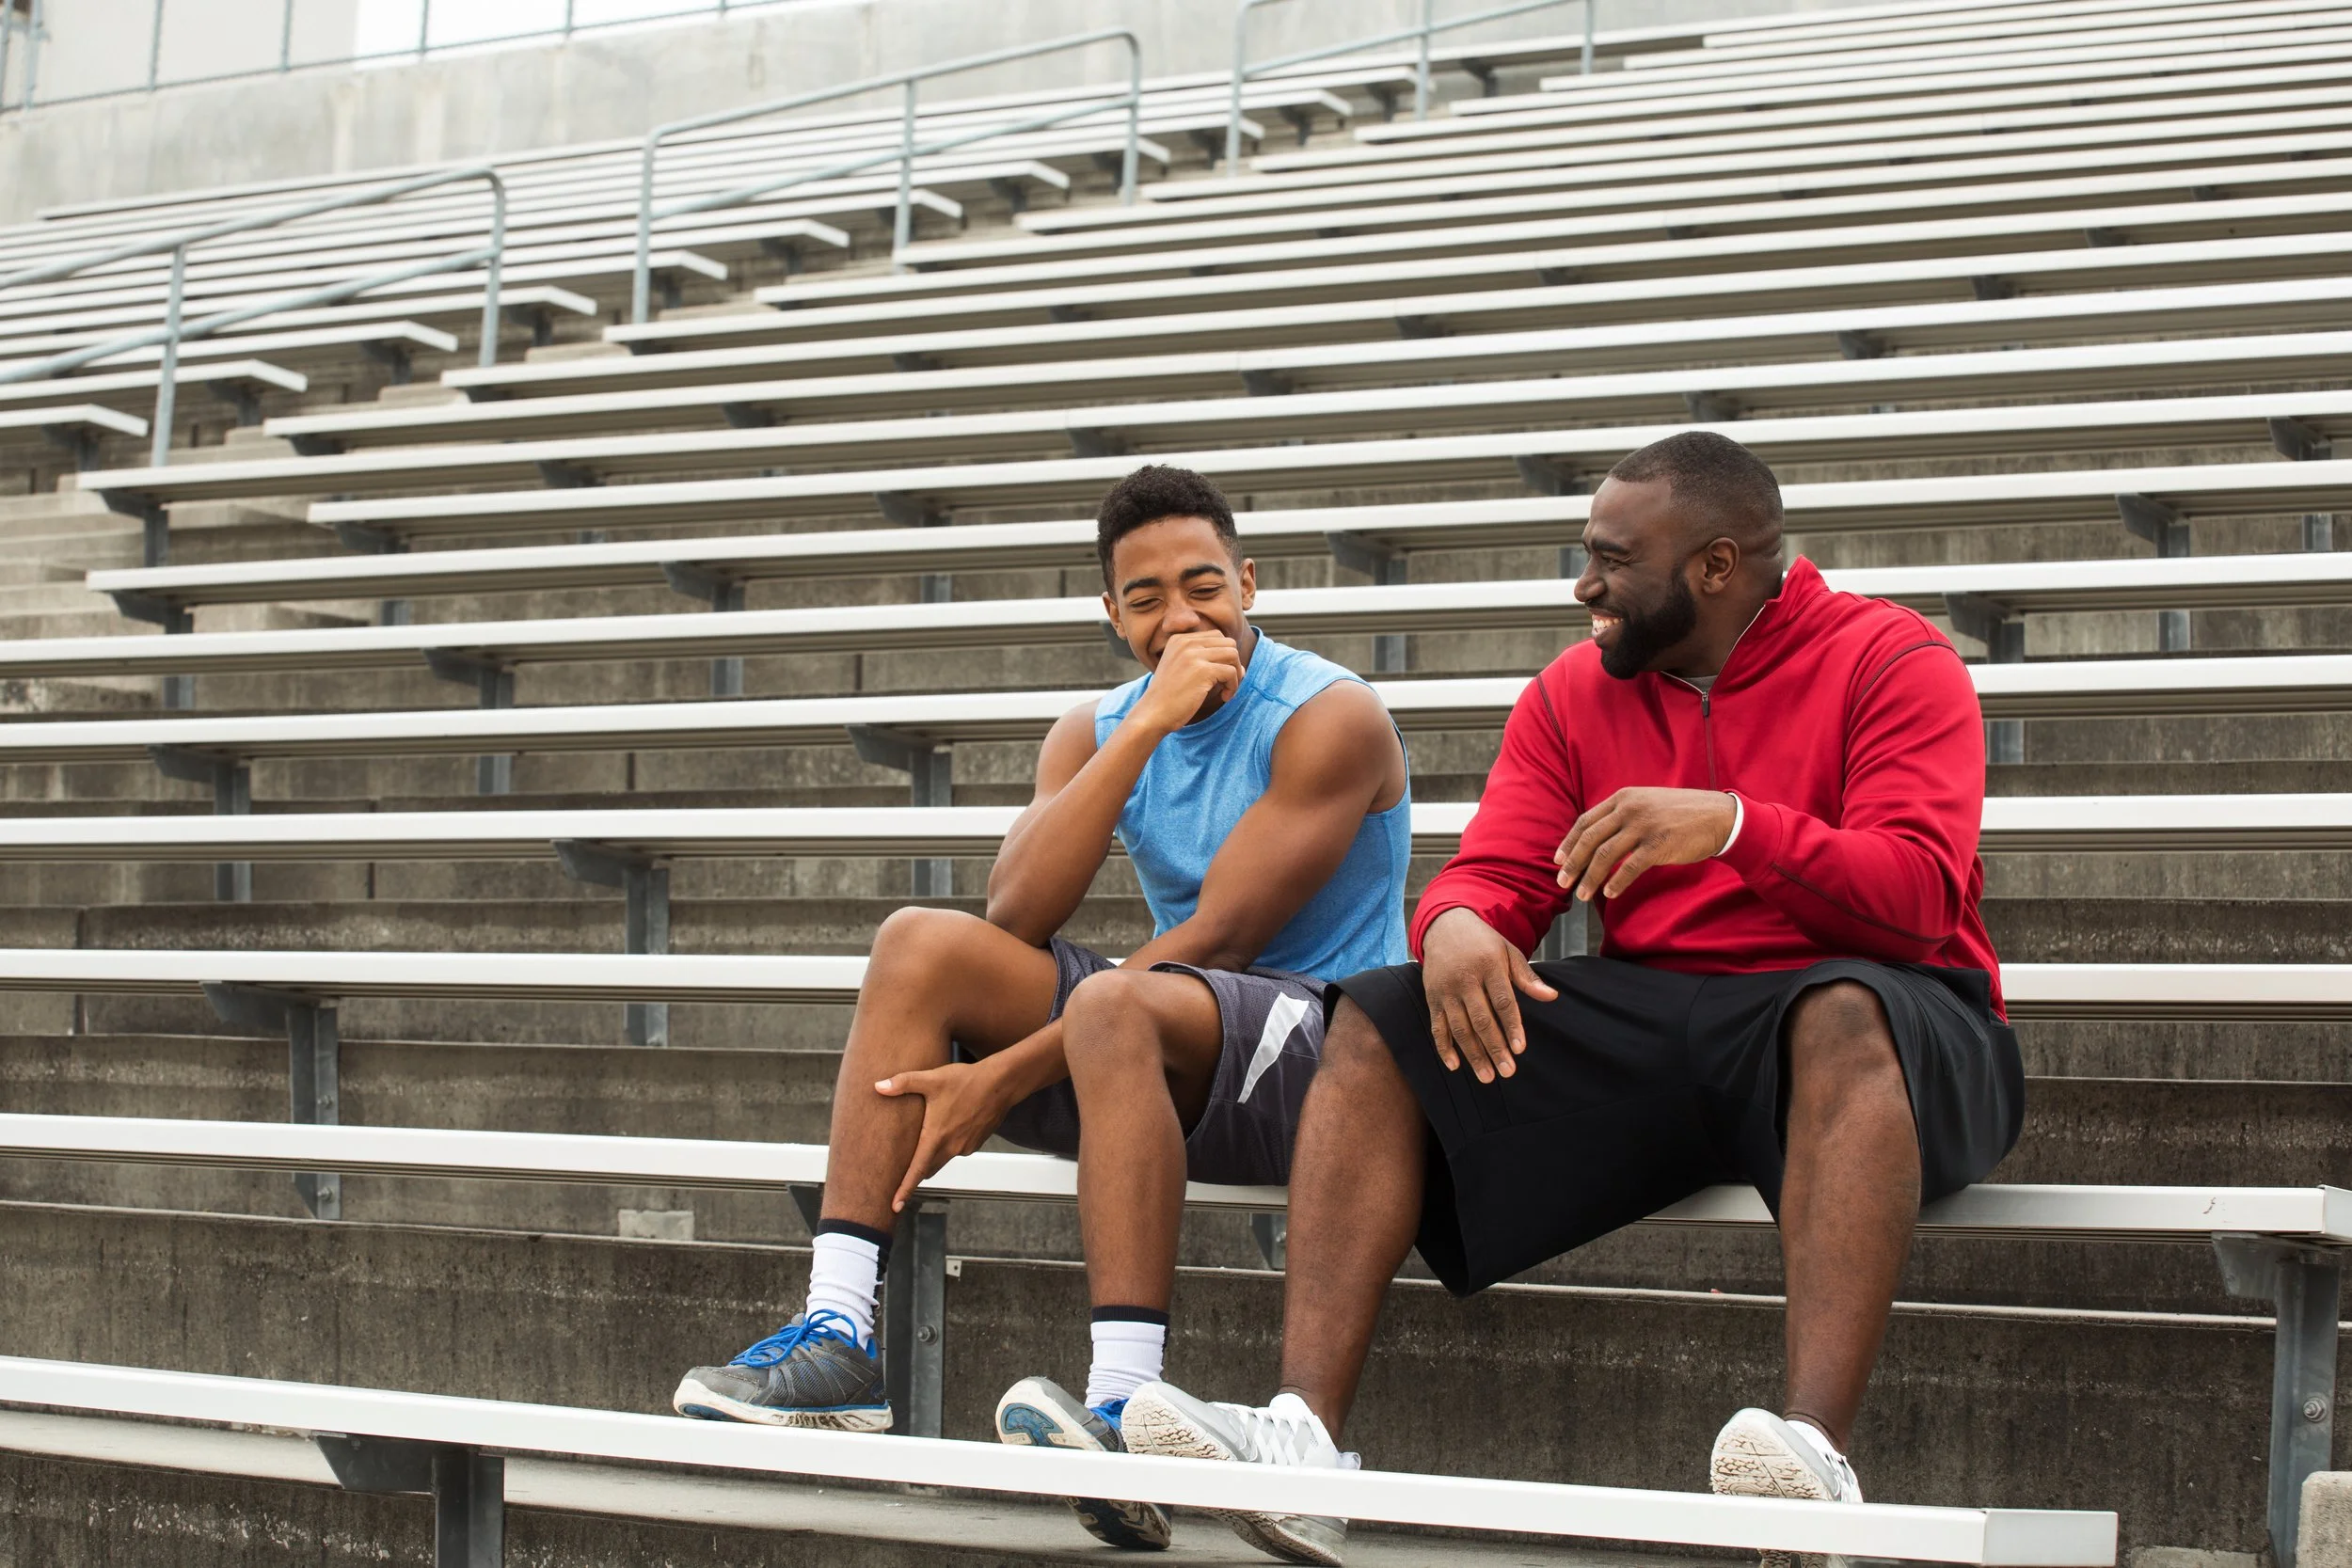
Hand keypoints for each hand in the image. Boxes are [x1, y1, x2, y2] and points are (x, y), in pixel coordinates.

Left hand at [876, 1059, 1014, 1211]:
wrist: (1001, 1084)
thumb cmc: (966, 1081)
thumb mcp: (932, 1079)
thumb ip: (903, 1083)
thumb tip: (878, 1086)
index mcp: (936, 1137)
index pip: (916, 1171)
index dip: (905, 1190)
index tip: (895, 1207)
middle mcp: (951, 1147)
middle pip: (928, 1169)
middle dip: (916, 1173)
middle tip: (902, 1175)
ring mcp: (965, 1147)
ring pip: (943, 1158)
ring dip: (933, 1155)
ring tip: (927, 1140)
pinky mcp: (975, 1144)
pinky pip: (957, 1150)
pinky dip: (949, 1145)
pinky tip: (950, 1126)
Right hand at [1130, 630, 1245, 734]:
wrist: (1153, 714)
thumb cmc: (1169, 697)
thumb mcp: (1181, 669)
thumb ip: (1202, 660)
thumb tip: (1240, 665)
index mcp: (1179, 639)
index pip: (1216, 636)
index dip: (1224, 655)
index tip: (1220, 675)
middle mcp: (1186, 642)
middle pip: (1228, 643)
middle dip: (1233, 663)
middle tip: (1227, 683)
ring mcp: (1194, 655)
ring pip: (1233, 654)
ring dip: (1236, 674)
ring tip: (1227, 690)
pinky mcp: (1202, 671)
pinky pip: (1232, 672)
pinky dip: (1233, 686)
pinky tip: (1224, 697)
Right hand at [1421, 906, 1558, 1083]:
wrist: (1445, 926)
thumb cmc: (1483, 942)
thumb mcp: (1508, 952)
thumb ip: (1527, 977)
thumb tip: (1552, 997)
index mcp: (1488, 966)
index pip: (1502, 1001)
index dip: (1512, 1026)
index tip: (1520, 1048)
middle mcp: (1465, 979)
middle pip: (1481, 1019)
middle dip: (1494, 1048)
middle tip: (1507, 1072)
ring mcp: (1446, 990)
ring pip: (1459, 1028)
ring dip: (1473, 1054)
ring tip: (1487, 1077)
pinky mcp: (1432, 997)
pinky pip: (1437, 1026)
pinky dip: (1444, 1047)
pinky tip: (1455, 1065)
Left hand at [1555, 787, 1736, 902]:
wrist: (1718, 817)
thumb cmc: (1680, 814)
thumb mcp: (1646, 803)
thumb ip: (1622, 814)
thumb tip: (1595, 836)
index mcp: (1623, 798)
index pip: (1585, 822)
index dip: (1569, 843)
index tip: (1558, 860)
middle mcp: (1630, 809)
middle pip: (1590, 839)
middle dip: (1572, 864)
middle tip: (1562, 882)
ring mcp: (1644, 826)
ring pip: (1605, 856)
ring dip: (1590, 878)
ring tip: (1581, 894)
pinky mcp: (1659, 845)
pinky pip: (1630, 868)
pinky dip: (1616, 883)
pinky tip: (1610, 894)